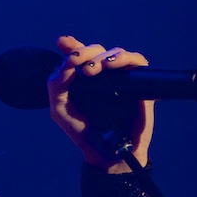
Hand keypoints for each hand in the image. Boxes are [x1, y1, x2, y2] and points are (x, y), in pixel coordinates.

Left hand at [47, 36, 153, 172]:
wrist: (106, 154)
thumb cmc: (84, 133)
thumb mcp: (61, 110)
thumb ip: (57, 87)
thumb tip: (65, 65)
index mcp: (84, 79)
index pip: (79, 55)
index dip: (72, 45)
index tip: (61, 42)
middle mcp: (103, 76)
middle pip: (97, 51)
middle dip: (85, 52)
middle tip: (76, 62)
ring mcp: (122, 79)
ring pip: (117, 53)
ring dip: (103, 56)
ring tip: (93, 68)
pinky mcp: (140, 85)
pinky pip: (138, 63)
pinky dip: (127, 58)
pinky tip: (113, 64)